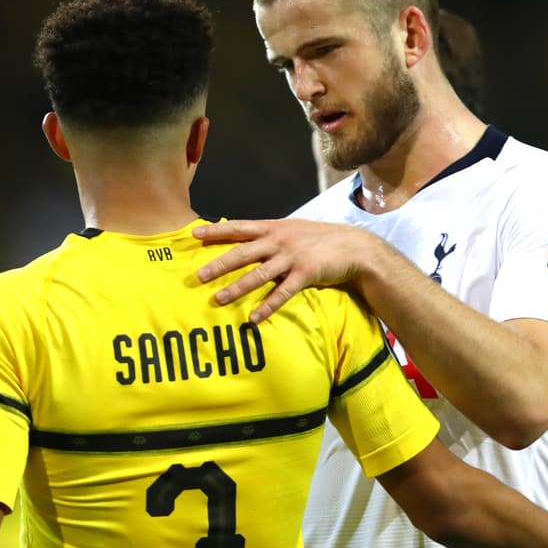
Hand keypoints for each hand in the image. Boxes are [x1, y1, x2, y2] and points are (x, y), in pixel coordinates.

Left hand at [193, 219, 372, 321]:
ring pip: (259, 274)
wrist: (353, 246)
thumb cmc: (319, 239)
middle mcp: (279, 241)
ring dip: (237, 288)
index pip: (239, 228)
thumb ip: (269, 235)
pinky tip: (254, 318)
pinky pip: (282, 293)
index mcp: (273, 228)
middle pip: (243, 253)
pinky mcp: (305, 274)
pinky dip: (267, 307)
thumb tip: (244, 239)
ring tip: (218, 300)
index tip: (194, 235)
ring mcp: (292, 258)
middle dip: (219, 264)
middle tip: (199, 276)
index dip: (216, 231)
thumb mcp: (292, 230)